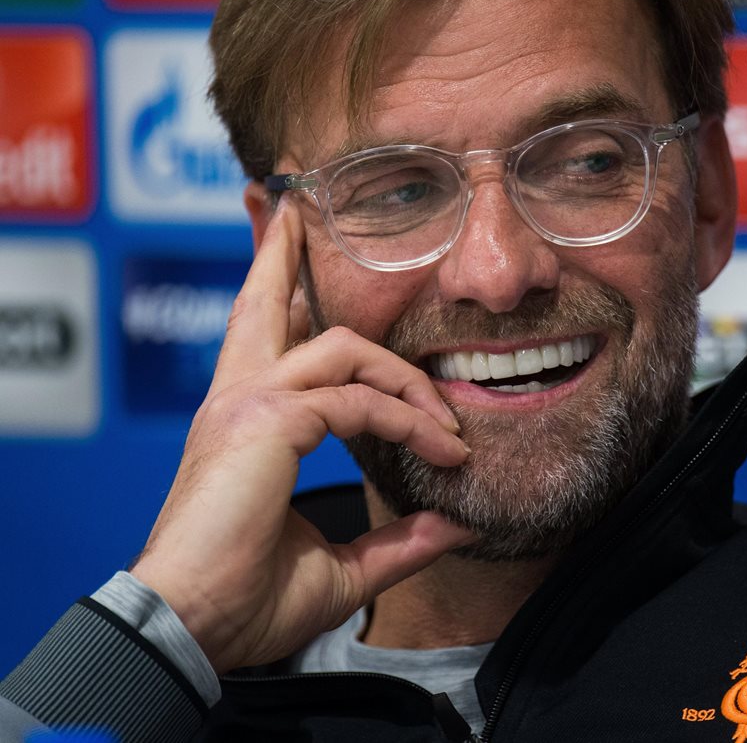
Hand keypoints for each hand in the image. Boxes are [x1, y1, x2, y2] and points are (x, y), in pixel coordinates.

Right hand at [130, 195, 472, 674]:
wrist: (192, 633)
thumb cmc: (246, 603)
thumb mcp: (340, 568)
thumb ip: (397, 542)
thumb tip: (455, 525)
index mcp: (243, 421)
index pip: (268, 342)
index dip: (293, 307)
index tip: (338, 314)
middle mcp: (238, 398)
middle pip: (267, 302)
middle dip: (286, 252)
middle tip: (301, 212)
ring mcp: (249, 403)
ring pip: (342, 345)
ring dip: (405, 375)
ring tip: (449, 421)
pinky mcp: (267, 420)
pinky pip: (362, 402)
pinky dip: (409, 421)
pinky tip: (442, 449)